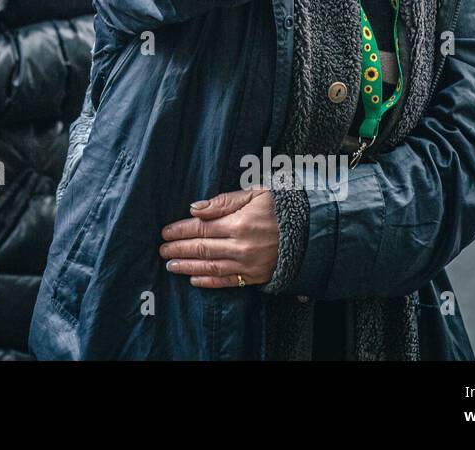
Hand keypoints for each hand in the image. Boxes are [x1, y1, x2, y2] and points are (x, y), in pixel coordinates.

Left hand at [159, 188, 278, 287]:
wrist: (312, 232)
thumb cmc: (282, 208)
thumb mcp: (255, 194)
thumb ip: (223, 202)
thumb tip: (195, 209)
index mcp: (239, 223)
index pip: (201, 228)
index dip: (180, 230)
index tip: (165, 232)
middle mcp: (241, 246)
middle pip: (202, 249)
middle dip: (178, 249)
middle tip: (162, 250)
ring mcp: (248, 264)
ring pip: (211, 267)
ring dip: (188, 267)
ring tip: (171, 265)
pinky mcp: (256, 277)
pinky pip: (227, 281)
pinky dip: (209, 281)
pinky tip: (193, 279)